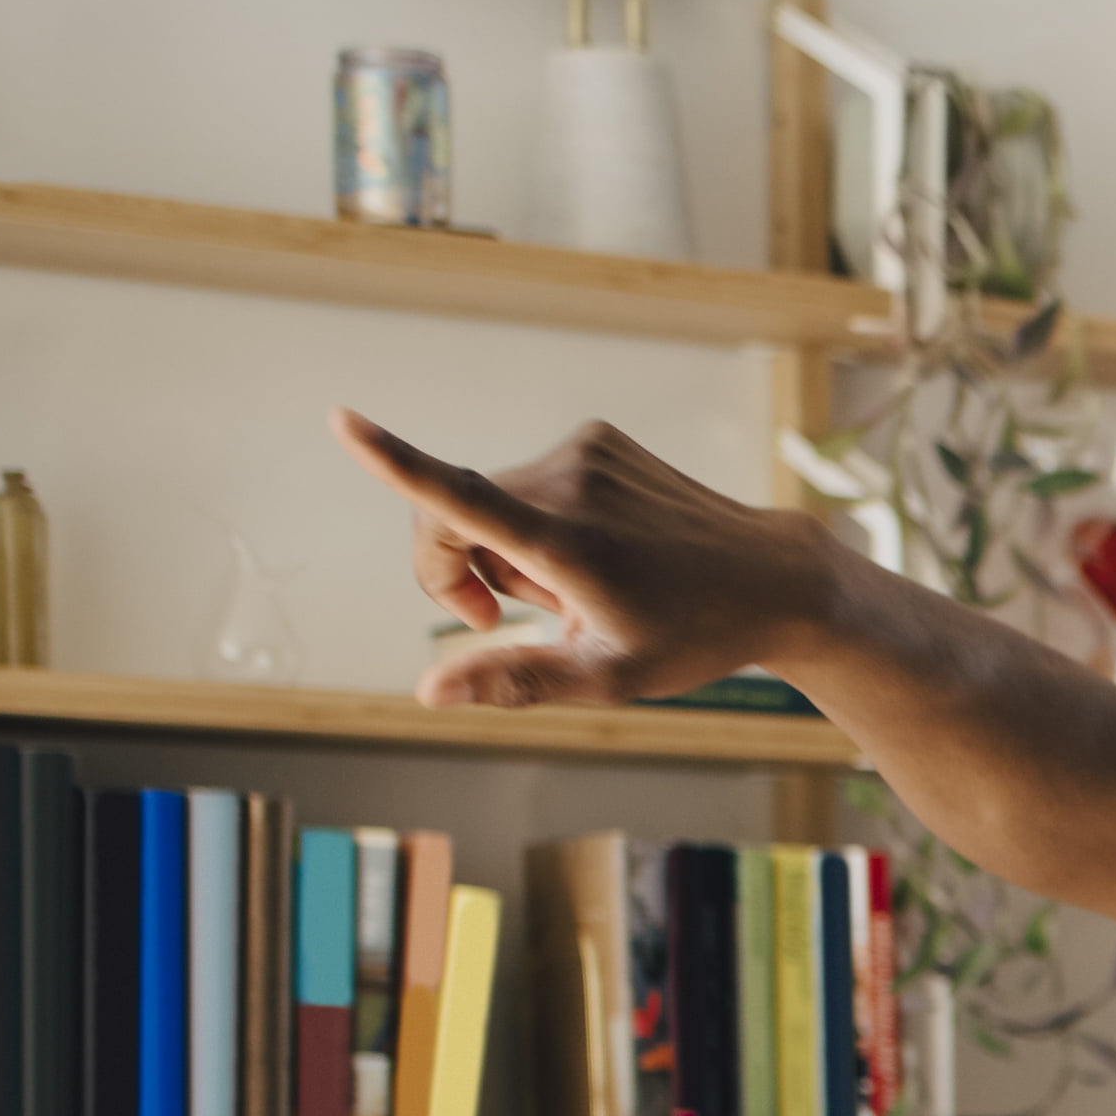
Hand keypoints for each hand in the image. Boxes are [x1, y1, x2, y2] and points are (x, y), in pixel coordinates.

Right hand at [340, 411, 854, 711]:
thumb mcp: (608, 675)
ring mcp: (586, 452)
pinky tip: (600, 552)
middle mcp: (569, 481)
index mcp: (564, 540)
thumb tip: (429, 692)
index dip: (392, 462)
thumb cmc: (694, 636)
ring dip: (511, 548)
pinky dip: (542, 520)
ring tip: (580, 585)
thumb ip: (514, 680)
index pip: (460, 497)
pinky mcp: (601, 438)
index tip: (342, 422)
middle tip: (517, 617)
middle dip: (466, 569)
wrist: (772, 579)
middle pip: (454, 515)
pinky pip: (533, 482)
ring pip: (494, 500)